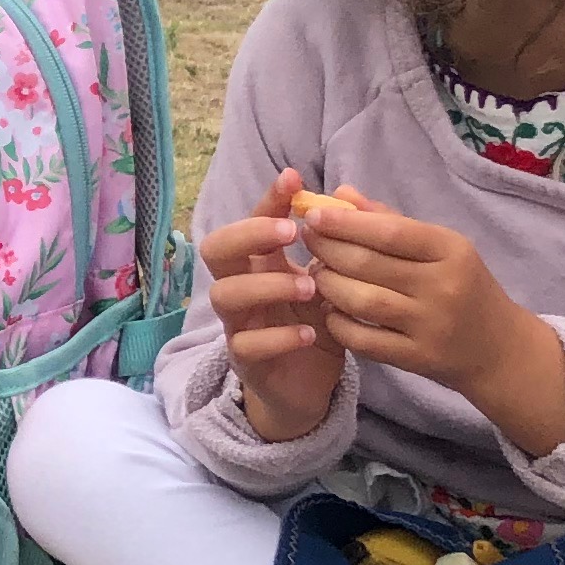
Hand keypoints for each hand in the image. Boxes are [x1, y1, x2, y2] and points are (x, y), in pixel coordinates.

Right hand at [197, 168, 346, 442]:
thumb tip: (348, 195)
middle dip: (249, 234)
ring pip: (226, 294)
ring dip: (267, 285)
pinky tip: (308, 334)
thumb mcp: (332, 283)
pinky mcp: (246, 361)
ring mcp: (239, 324)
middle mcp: (242, 288)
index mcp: (261, 264)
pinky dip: (278, 337)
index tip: (293, 179)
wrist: (309, 385)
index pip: (253, 221)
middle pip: (217, 249)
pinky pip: (247, 345)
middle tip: (290, 233)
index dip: (268, 200)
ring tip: (310, 288)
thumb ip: (339, 245)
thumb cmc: (316, 325)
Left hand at [292, 188, 564, 452]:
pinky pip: (364, 340)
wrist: (497, 348)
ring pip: (362, 301)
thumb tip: (341, 195)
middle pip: (369, 264)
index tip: (314, 214)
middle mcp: (443, 287)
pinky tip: (330, 310)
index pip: (390, 232)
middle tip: (308, 239)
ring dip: (329, 285)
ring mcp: (430, 326)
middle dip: (328, 249)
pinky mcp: (417, 358)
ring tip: (316, 272)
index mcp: (452, 251)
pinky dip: (339, 323)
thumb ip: (390, 221)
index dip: (345, 223)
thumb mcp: (441, 248)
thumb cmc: (462, 286)